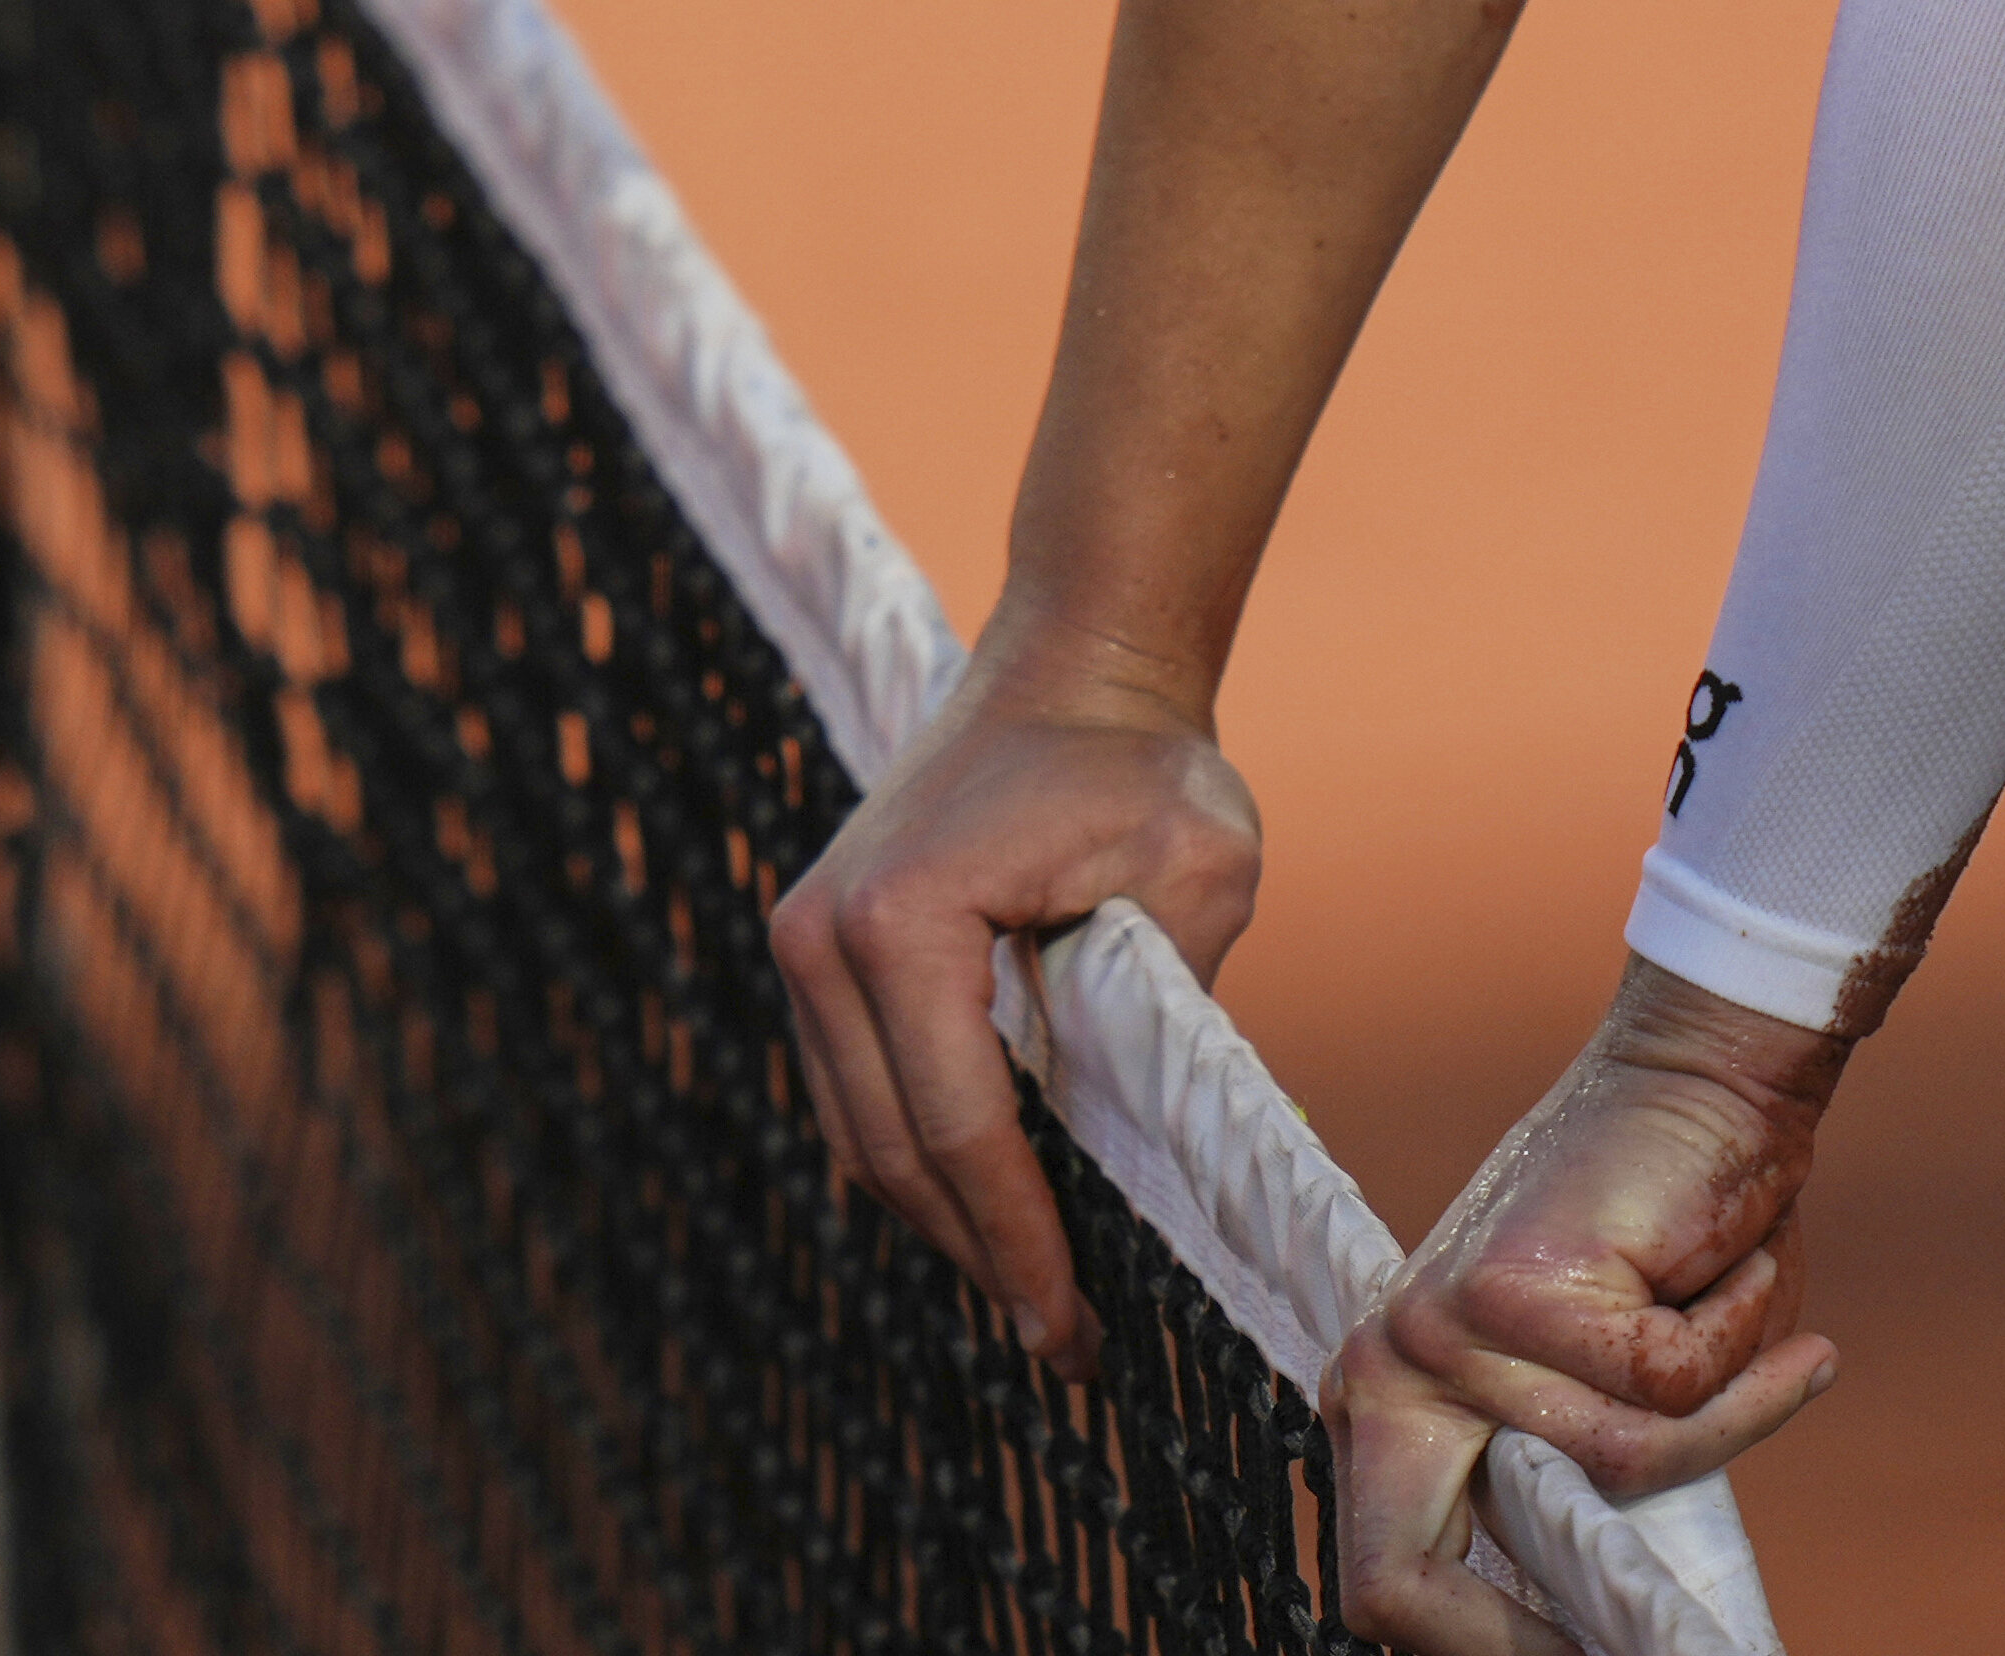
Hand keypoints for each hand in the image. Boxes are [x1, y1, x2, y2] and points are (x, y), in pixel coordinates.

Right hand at [767, 622, 1267, 1367]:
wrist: (1073, 661)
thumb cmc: (1143, 759)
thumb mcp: (1198, 869)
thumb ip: (1167, 1008)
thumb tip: (1141, 1155)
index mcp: (900, 921)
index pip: (962, 1127)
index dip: (1020, 1244)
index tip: (1073, 1330)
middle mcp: (822, 936)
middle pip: (896, 1152)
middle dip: (984, 1257)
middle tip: (1069, 1344)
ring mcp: (806, 942)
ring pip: (865, 1136)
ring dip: (948, 1222)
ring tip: (1040, 1297)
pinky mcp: (820, 948)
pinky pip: (863, 1089)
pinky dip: (924, 1158)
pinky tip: (998, 1210)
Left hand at [1322, 962, 1850, 1653]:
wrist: (1705, 1083)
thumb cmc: (1676, 1252)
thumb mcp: (1613, 1401)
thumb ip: (1586, 1497)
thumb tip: (1616, 1634)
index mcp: (1390, 1408)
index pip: (1379, 1584)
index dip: (1476, 1653)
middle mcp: (1385, 1372)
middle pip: (1393, 1590)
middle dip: (1520, 1642)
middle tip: (1646, 1633)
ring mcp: (1441, 1332)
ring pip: (1621, 1469)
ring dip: (1730, 1406)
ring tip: (1746, 1314)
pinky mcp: (1518, 1291)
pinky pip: (1670, 1394)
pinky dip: (1744, 1350)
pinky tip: (1735, 1272)